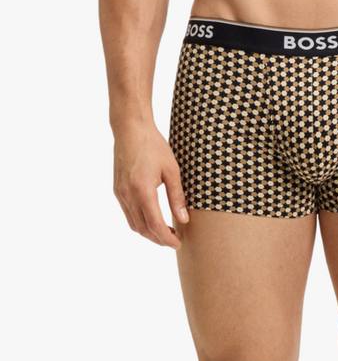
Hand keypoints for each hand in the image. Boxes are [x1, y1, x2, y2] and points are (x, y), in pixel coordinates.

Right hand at [113, 123, 188, 247]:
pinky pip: (128, 214)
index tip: (177, 243)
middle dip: (158, 239)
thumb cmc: (154, 146)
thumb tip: (184, 219)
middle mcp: (128, 196)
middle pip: (143, 229)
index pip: (155, 225)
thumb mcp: (172, 169)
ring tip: (165, 231)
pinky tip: (151, 218)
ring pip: (133, 224)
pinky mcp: (117, 190)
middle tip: (174, 240)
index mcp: (142, 191)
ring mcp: (120, 194)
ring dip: (148, 232)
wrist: (131, 130)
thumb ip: (177, 196)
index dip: (166, 238)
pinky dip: (140, 222)